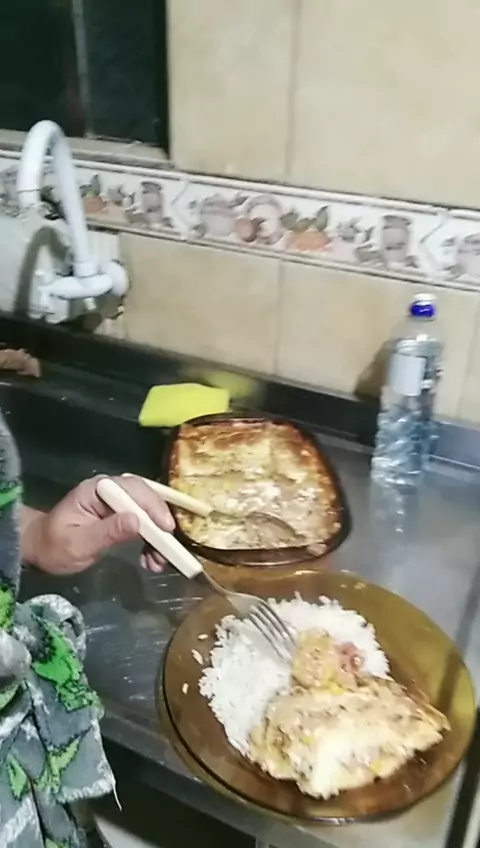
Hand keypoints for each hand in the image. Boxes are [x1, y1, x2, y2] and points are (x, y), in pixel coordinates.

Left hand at [21, 474, 173, 574]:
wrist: (42, 550)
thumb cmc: (54, 546)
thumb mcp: (79, 543)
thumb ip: (108, 532)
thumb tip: (137, 521)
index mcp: (97, 490)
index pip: (132, 489)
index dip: (152, 506)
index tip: (166, 528)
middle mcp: (110, 490)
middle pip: (145, 497)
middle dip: (159, 522)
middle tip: (168, 548)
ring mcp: (116, 502)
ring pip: (147, 511)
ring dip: (157, 535)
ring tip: (158, 561)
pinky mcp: (121, 515)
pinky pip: (143, 523)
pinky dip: (151, 540)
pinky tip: (150, 559)